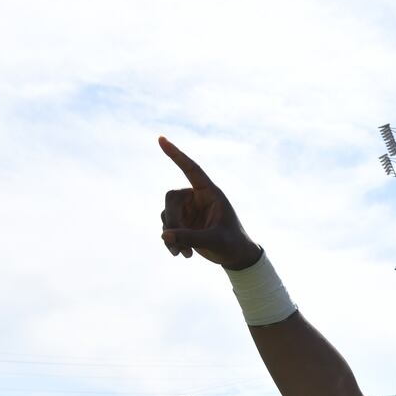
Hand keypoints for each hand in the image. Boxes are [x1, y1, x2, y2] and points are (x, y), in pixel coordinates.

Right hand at [157, 137, 260, 268]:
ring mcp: (188, 210)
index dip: (176, 155)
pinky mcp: (182, 223)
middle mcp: (197, 198)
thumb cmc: (232, 244)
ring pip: (166, 214)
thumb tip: (164, 235)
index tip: (161, 139)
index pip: (191, 169)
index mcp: (210, 193)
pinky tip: (182, 254)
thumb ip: (190, 237)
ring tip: (184, 253)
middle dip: (172, 221)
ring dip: (171, 235)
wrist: (235, 257)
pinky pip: (167, 227)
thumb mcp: (215, 240)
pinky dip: (170, 241)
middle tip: (176, 241)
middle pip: (171, 199)